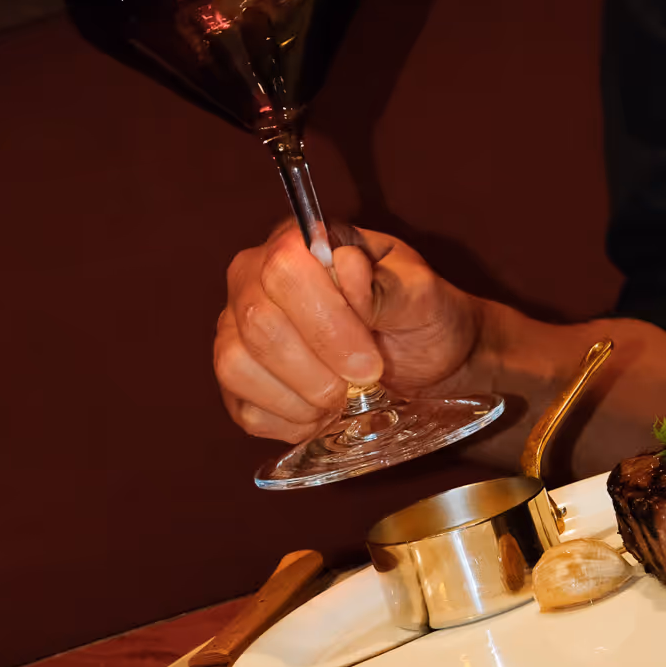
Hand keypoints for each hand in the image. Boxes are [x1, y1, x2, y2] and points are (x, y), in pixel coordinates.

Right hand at [214, 222, 480, 441]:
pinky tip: (323, 414)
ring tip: (343, 397)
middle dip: (319, 367)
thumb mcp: (423, 299)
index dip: (325, 322)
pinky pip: (245, 408)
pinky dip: (292, 422)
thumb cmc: (422, 321)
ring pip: (237, 365)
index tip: (368, 360)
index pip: (283, 268)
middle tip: (365, 381)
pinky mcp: (239, 382)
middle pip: (259, 323)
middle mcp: (256, 280)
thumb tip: (345, 264)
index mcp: (301, 244)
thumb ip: (386, 285)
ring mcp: (239, 330)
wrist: (428, 368)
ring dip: (302, 396)